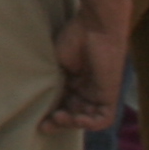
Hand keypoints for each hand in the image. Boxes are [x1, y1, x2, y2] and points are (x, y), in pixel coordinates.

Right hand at [43, 0, 129, 132]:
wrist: (96, 25)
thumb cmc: (75, 37)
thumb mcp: (57, 64)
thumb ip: (53, 84)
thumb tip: (42, 104)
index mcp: (74, 79)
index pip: (63, 104)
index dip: (51, 114)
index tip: (38, 122)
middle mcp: (87, 88)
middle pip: (73, 113)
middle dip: (60, 122)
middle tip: (46, 124)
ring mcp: (99, 92)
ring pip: (88, 118)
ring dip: (73, 123)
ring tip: (60, 117)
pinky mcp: (110, 94)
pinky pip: (104, 118)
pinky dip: (91, 124)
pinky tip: (78, 119)